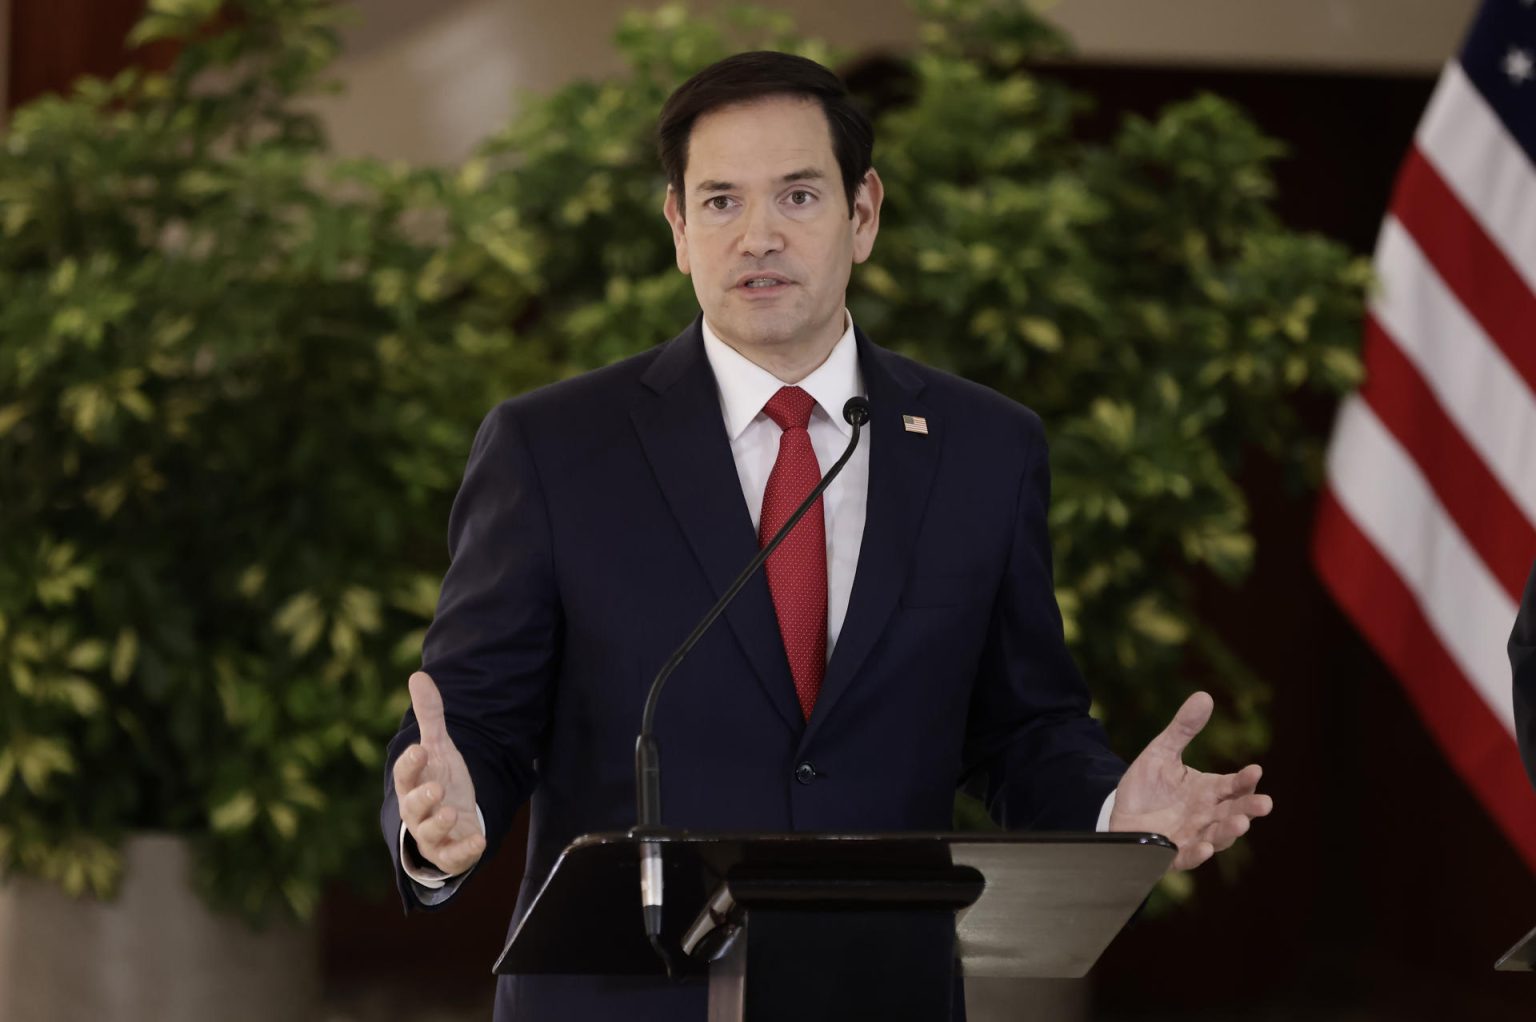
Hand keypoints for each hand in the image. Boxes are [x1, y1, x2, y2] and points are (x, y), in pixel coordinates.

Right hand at [393, 671, 485, 874]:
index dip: (410, 763)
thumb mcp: (439, 748)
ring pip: (429, 834)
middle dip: (422, 798)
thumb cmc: (440, 780)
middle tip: (437, 787)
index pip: (405, 774)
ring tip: (453, 811)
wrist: (454, 819)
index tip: (420, 749)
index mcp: (413, 784)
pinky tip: (480, 840)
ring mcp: (433, 835)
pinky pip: (453, 858)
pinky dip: (465, 851)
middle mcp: (417, 811)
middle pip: (412, 806)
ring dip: (440, 823)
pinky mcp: (450, 853)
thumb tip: (418, 676)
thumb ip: (430, 716)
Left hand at [1107, 691, 1272, 870]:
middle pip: (1234, 812)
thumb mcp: (1162, 752)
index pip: (1234, 785)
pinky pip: (1188, 857)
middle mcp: (1207, 816)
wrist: (1120, 813)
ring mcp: (1192, 836)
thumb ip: (1183, 729)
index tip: (1255, 770)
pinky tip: (1205, 847)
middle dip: (1249, 808)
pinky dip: (1198, 853)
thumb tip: (1204, 695)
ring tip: (1241, 823)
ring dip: (1230, 831)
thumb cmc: (1148, 786)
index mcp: (1210, 791)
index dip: (1245, 780)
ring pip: (1218, 836)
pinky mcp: (1171, 854)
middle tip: (1265, 803)